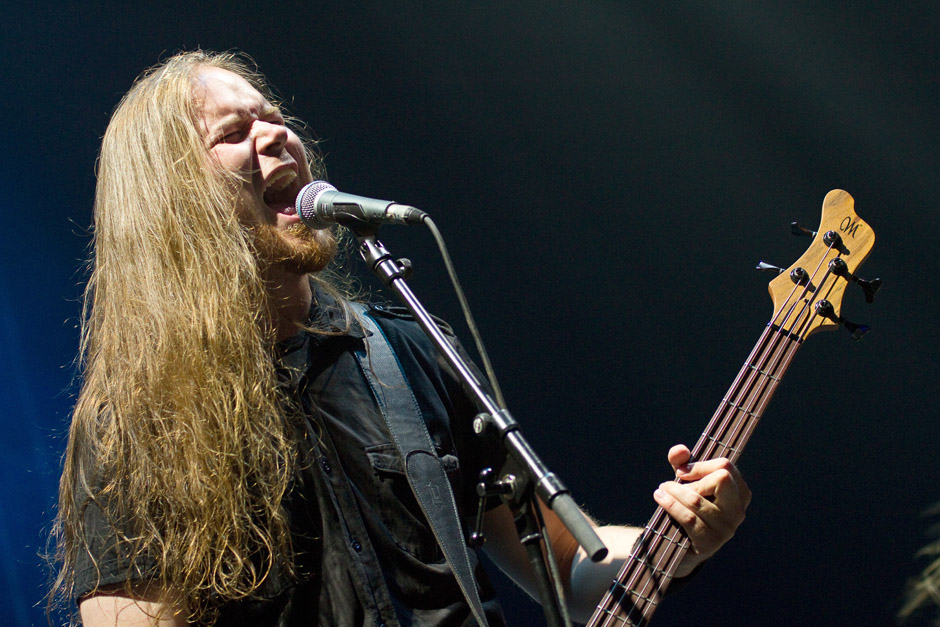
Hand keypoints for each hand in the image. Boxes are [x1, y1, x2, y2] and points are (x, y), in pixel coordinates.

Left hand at [653, 444, 750, 576]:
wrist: (680, 543)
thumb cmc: (687, 505)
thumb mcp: (686, 481)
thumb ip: (682, 461)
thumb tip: (681, 451)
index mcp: (740, 493)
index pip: (726, 467)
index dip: (701, 465)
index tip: (681, 472)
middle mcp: (738, 511)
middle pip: (722, 478)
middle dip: (695, 478)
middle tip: (674, 484)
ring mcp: (726, 529)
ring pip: (697, 500)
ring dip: (674, 491)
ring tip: (661, 489)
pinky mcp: (710, 543)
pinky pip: (688, 517)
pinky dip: (670, 504)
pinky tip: (659, 497)